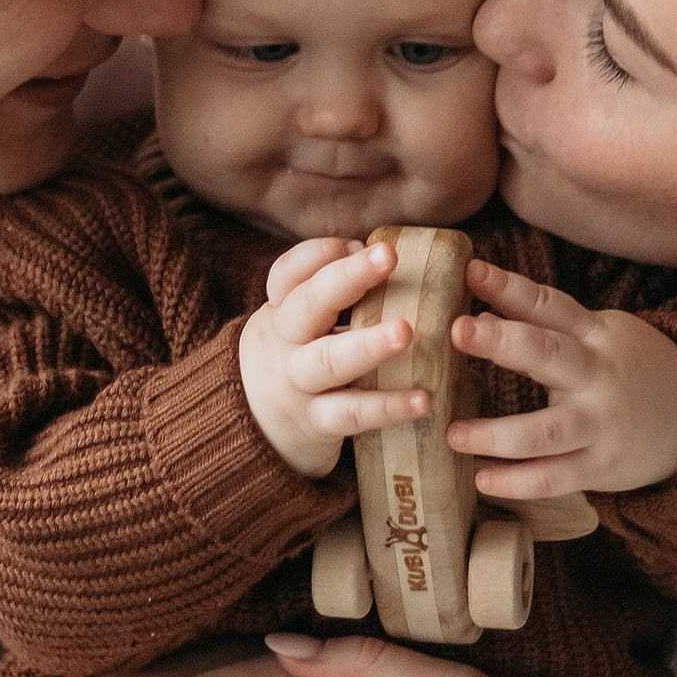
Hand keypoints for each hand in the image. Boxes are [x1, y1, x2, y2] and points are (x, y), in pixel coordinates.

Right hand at [238, 237, 426, 476]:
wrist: (254, 433)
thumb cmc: (296, 364)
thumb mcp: (298, 328)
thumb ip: (335, 297)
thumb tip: (389, 258)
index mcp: (280, 312)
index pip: (288, 273)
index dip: (321, 254)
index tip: (358, 243)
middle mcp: (283, 344)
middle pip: (307, 304)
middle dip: (347, 277)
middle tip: (389, 255)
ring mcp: (296, 385)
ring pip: (328, 361)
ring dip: (368, 345)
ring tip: (405, 332)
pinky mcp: (315, 423)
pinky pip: (351, 414)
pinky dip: (387, 406)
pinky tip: (422, 399)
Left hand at [446, 260, 676, 498]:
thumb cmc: (626, 368)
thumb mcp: (596, 336)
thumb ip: (542, 325)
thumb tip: (477, 310)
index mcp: (593, 334)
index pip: (548, 305)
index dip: (510, 287)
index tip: (471, 271)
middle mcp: (597, 375)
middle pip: (548, 354)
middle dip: (503, 342)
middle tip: (458, 330)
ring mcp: (600, 424)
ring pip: (546, 431)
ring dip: (496, 434)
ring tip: (453, 435)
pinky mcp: (601, 467)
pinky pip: (555, 478)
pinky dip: (518, 482)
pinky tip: (482, 479)